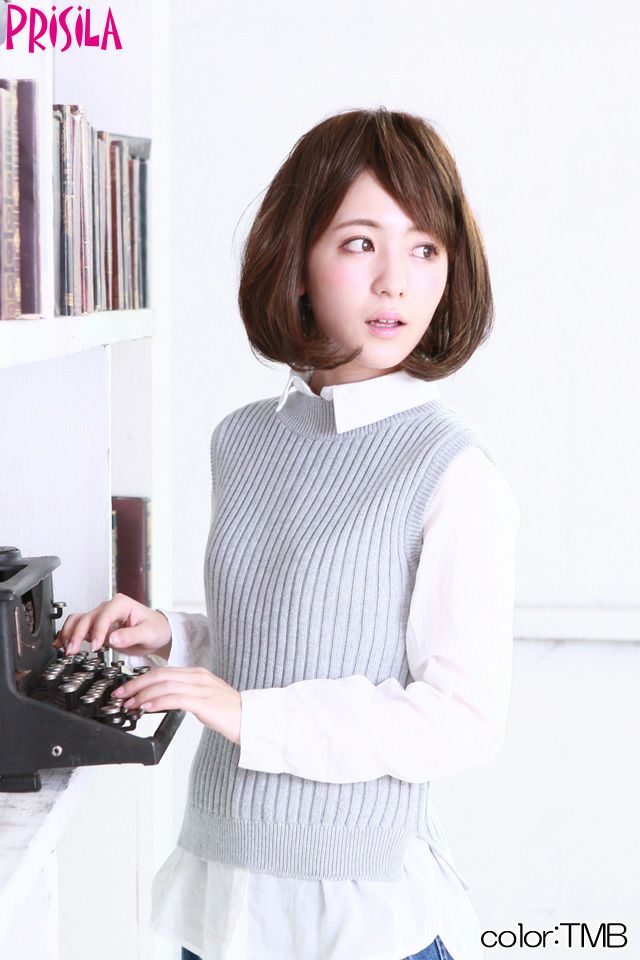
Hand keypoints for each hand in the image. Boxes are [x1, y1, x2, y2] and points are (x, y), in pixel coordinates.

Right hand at [57, 594, 172, 659]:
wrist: (156, 633)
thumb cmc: (155, 629)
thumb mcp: (148, 633)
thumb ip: (131, 635)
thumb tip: (112, 638)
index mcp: (122, 604)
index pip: (104, 615)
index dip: (98, 630)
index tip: (96, 646)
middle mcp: (109, 608)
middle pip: (87, 618)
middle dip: (78, 634)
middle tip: (73, 650)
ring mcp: (101, 617)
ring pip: (78, 620)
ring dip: (70, 633)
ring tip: (67, 649)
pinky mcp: (97, 627)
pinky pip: (78, 627)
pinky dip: (69, 634)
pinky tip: (62, 643)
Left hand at [112, 667, 241, 744]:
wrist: (252, 720)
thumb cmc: (229, 714)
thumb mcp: (204, 700)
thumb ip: (185, 696)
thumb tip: (162, 701)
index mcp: (197, 674)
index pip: (163, 671)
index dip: (141, 679)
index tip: (127, 688)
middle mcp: (198, 677)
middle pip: (160, 674)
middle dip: (136, 684)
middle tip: (120, 694)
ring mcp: (202, 688)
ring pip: (165, 685)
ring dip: (143, 694)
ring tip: (130, 704)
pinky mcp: (204, 702)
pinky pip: (176, 698)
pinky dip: (158, 701)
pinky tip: (147, 708)